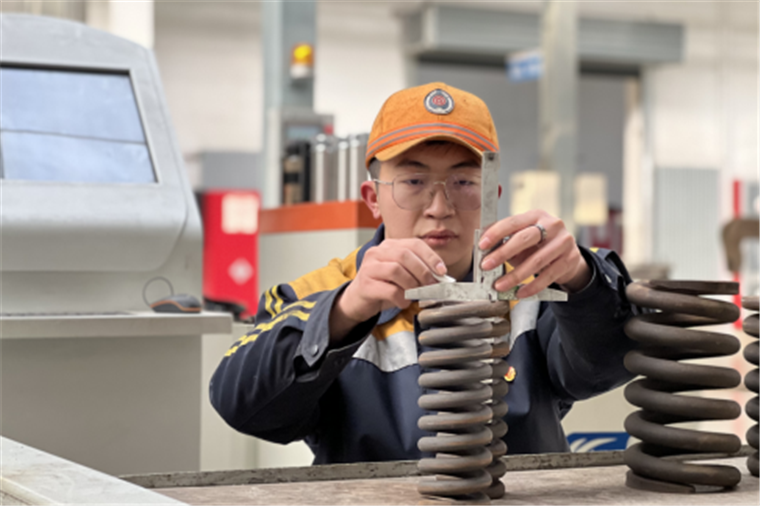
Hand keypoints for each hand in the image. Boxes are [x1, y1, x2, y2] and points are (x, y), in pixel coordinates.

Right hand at [329, 239, 445, 342]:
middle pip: (405, 255)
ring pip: (396, 270)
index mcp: (389, 246)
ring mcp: (369, 268)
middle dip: (423, 272)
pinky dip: (401, 298)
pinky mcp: (365, 285)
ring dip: (412, 285)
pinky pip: (389, 290)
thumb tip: (440, 277)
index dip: (431, 257)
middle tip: (431, 285)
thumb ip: (418, 271)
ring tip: (415, 295)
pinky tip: (403, 302)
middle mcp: (377, 252)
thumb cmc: (382, 287)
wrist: (358, 301)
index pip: (414, 244)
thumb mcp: (402, 275)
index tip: (442, 271)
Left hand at [477, 210, 591, 297]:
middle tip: (486, 266)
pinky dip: (532, 287)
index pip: (513, 222)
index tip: (481, 245)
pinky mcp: (570, 259)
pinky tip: (519, 292)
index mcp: (536, 215)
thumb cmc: (539, 245)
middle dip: (502, 253)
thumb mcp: (523, 239)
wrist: (568, 255)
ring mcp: (563, 242)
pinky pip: (548, 276)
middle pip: (524, 239)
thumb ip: (506, 241)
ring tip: (500, 285)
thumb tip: (484, 251)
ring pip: (536, 261)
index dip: (496, 233)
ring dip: (515, 276)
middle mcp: (552, 225)